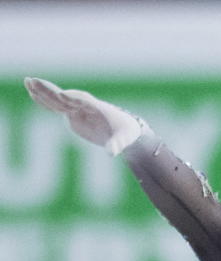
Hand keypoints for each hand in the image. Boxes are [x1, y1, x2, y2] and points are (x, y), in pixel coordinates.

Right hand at [23, 76, 144, 155]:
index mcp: (97, 108)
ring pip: (58, 99)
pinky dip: (45, 101)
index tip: (62, 94)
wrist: (123, 129)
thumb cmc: (125, 133)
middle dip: (51, 90)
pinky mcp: (72, 114)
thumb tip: (113, 153)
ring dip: (43, 91)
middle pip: (66, 96)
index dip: (73, 98)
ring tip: (27, 81)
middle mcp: (85, 105)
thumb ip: (117, 144)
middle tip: (35, 81)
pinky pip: (57, 106)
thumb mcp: (124, 139)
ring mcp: (77, 109)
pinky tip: (31, 93)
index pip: (83, 101)